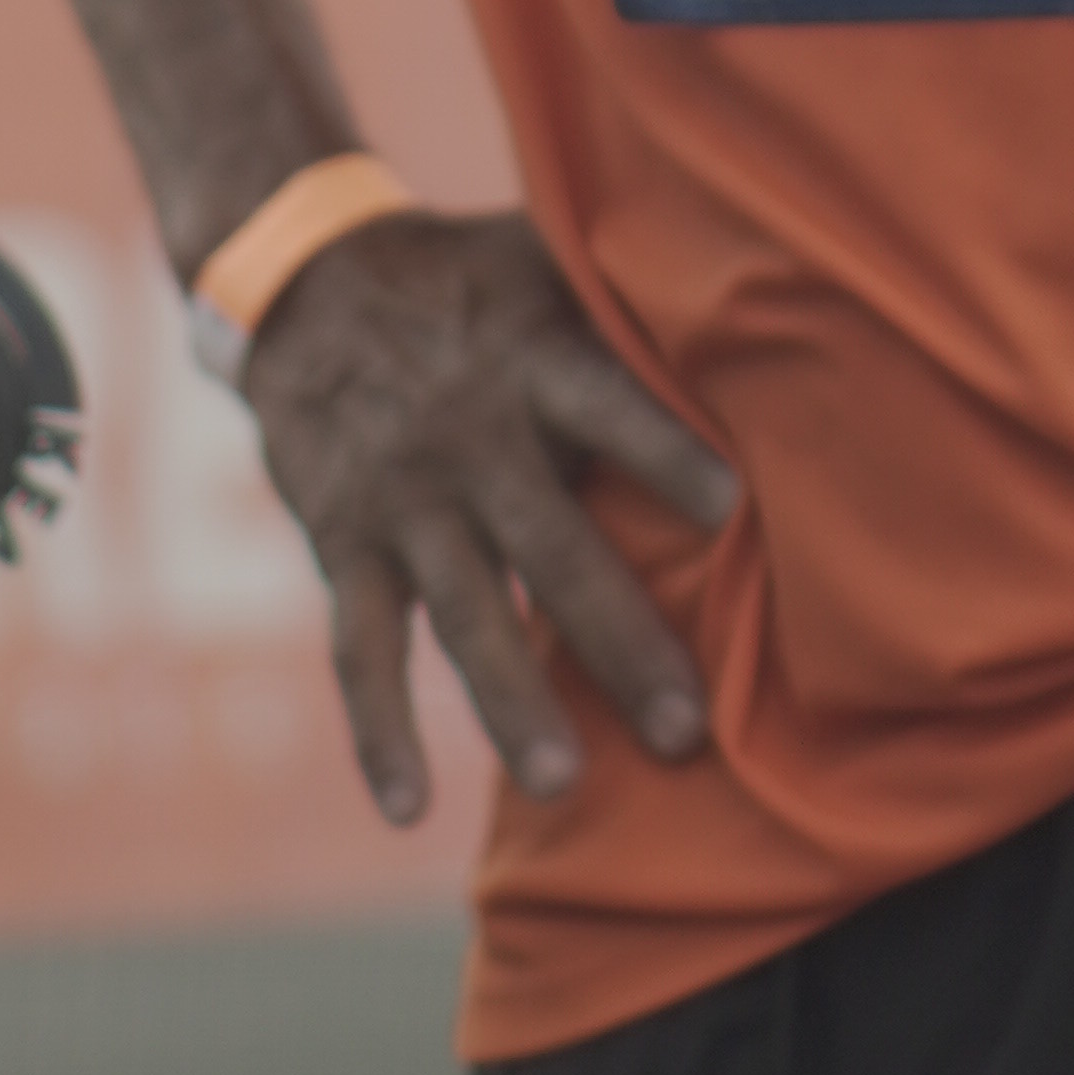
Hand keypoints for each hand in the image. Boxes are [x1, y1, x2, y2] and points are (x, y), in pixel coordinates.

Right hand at [239, 206, 731, 822]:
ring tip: (564, 784)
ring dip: (510, 701)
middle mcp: (467, 437)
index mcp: (532, 362)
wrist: (303, 284)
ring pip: (462, 613)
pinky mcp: (342, 546)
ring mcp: (400, 502)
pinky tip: (411, 810)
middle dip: (616, 638)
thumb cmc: (471, 284)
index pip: (604, 406)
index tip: (728, 503)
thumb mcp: (546, 264)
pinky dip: (379, 732)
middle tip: (685, 728)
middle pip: (550, 545)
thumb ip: (632, 306)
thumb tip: (770, 314)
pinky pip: (360, 650)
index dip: (660, 450)